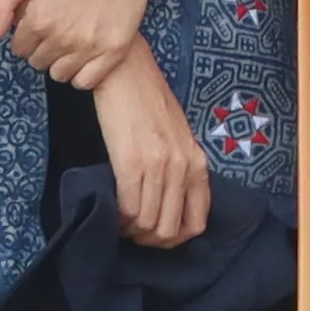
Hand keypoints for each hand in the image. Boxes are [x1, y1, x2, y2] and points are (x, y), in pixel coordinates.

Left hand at [0, 0, 159, 87]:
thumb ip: (3, 4)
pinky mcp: (113, 52)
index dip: (27, 36)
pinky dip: (82, 73)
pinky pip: (86, 81)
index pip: (19, 48)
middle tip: (58, 28)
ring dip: (61, 62)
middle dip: (43, 48)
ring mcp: (89, 47)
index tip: (40, 23)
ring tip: (72, 40)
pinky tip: (86, 55)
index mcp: (39, 19)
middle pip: (38, 63)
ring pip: (60, 75)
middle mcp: (62, 37)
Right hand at [95, 58, 210, 249]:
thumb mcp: (177, 138)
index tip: (155, 233)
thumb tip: (167, 204)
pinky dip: (119, 220)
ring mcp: (159, 165)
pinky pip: (129, 208)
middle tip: (133, 230)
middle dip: (148, 240)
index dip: (174, 239)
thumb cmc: (148, 102)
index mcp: (197, 163)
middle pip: (169, 230)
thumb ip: (179, 167)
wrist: (125, 71)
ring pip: (148, 224)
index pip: (197, 223)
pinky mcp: (131, 161)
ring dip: (131, 231)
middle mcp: (183, 167)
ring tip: (120, 221)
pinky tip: (112, 212)